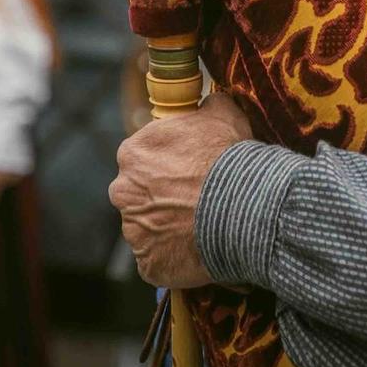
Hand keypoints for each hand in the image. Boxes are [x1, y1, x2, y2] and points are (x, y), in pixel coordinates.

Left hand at [109, 92, 253, 288]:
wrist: (243, 205)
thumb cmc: (229, 156)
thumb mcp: (222, 113)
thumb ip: (205, 105)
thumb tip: (206, 102)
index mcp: (133, 153)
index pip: (144, 157)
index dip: (169, 164)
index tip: (191, 169)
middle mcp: (123, 191)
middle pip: (140, 194)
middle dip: (162, 197)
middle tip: (195, 199)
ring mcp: (133, 231)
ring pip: (149, 228)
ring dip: (169, 228)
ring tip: (202, 226)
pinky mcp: (148, 263)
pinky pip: (158, 260)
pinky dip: (175, 257)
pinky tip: (198, 249)